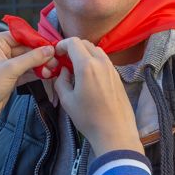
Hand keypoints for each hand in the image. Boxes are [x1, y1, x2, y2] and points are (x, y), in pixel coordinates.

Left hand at [0, 32, 58, 120]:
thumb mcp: (10, 69)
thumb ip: (32, 58)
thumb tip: (49, 50)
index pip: (21, 35)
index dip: (37, 40)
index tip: (52, 46)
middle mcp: (1, 50)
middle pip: (27, 48)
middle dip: (41, 55)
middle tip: (55, 60)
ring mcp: (6, 64)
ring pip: (28, 60)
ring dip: (40, 65)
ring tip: (52, 69)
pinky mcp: (10, 76)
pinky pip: (26, 70)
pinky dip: (36, 73)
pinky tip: (46, 74)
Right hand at [53, 38, 142, 157]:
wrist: (115, 132)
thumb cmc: (88, 118)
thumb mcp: (67, 100)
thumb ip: (61, 80)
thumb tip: (64, 71)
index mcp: (87, 65)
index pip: (73, 42)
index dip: (62, 45)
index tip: (56, 54)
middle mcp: (101, 62)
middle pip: (85, 43)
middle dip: (72, 48)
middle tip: (64, 60)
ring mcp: (112, 68)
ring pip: (96, 50)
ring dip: (84, 53)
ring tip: (76, 68)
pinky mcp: (117, 76)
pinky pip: (104, 60)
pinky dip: (94, 61)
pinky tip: (89, 76)